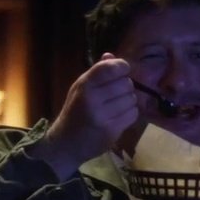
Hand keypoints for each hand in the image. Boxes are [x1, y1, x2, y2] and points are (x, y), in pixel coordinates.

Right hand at [29, 53, 139, 178]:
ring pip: (132, 99)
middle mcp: (92, 99)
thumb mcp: (80, 89)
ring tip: (118, 106)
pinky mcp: (111, 130)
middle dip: (126, 87)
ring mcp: (102, 116)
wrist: (66, 143)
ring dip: (129, 101)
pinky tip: (120, 116)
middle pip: (126, 84)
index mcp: (84, 85)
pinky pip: (133, 114)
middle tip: (118, 93)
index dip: (122, 67)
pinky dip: (130, 114)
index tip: (123, 71)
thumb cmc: (75, 112)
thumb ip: (96, 72)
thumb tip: (111, 56)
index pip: (111, 67)